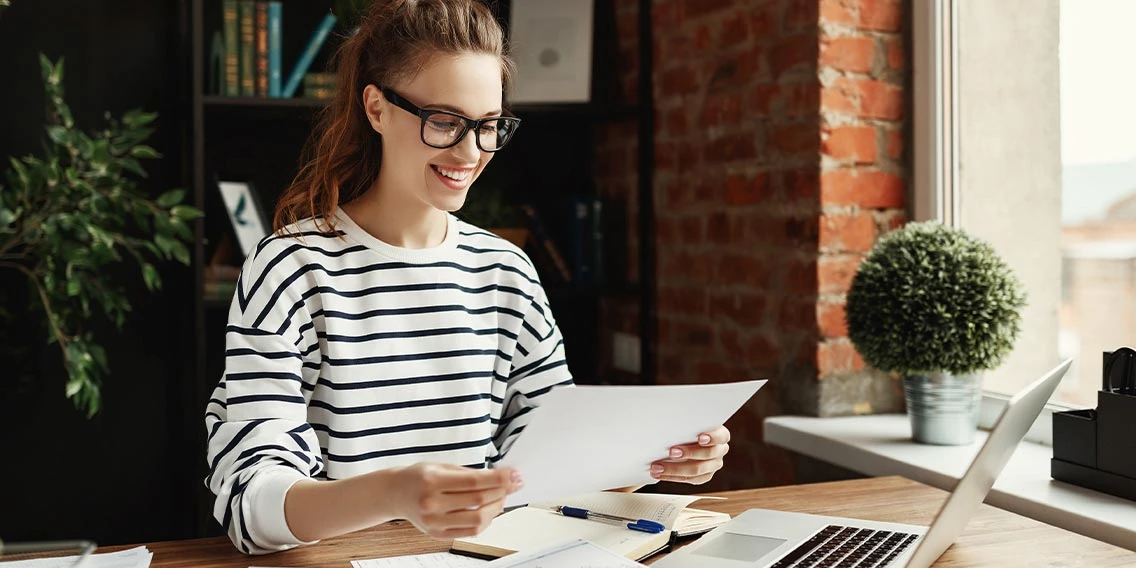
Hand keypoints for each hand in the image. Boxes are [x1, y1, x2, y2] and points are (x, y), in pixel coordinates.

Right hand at [391, 463, 522, 538]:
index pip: (474, 482)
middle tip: (513, 483)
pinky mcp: (437, 534)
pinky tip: (490, 510)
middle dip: (502, 491)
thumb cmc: (419, 477)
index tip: (514, 474)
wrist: (394, 494)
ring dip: (496, 507)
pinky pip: (470, 532)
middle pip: (478, 500)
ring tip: (502, 497)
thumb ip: (469, 472)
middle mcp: (432, 504)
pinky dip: (485, 521)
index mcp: (432, 481)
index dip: (498, 478)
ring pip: (478, 520)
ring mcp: (434, 522)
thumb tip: (499, 476)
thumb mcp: (441, 466)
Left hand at [650, 425, 729, 484]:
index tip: (700, 438)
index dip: (712, 438)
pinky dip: (672, 476)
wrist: (686, 438)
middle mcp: (719, 451)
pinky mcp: (704, 476)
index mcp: (721, 435)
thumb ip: (686, 422)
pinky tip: (660, 473)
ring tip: (658, 467)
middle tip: (671, 452)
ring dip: (675, 469)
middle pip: (708, 454)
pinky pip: (689, 479)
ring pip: (696, 470)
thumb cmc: (689, 426)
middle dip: (689, 453)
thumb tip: (669, 420)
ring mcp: (713, 465)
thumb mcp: (690, 421)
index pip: (721, 436)